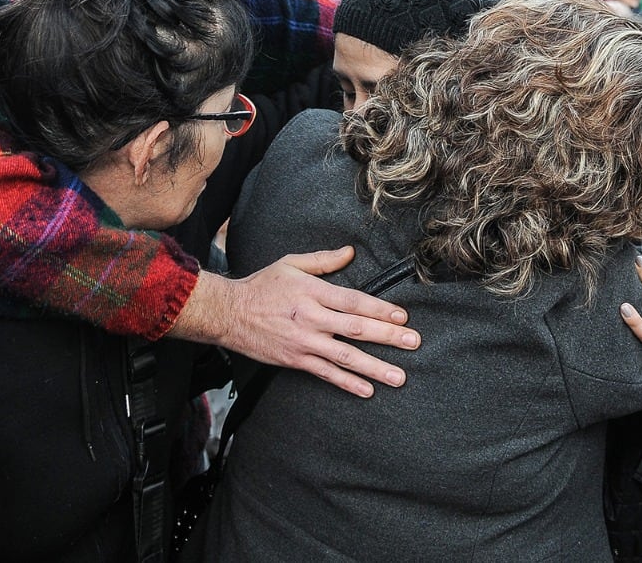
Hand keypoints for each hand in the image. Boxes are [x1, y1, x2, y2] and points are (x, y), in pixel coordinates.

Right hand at [173, 247, 419, 397]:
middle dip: (388, 337)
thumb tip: (351, 252)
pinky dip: (347, 383)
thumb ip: (324, 261)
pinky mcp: (295, 360)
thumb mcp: (291, 264)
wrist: (228, 312)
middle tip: (413, 343)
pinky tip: (367, 390)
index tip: (402, 317)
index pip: (354, 301)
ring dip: (374, 367)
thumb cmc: (262, 286)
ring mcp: (304, 342)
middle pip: (356, 328)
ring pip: (345, 356)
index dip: (380, 309)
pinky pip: (325, 373)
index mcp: (313, 292)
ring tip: (398, 376)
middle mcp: (311, 318)